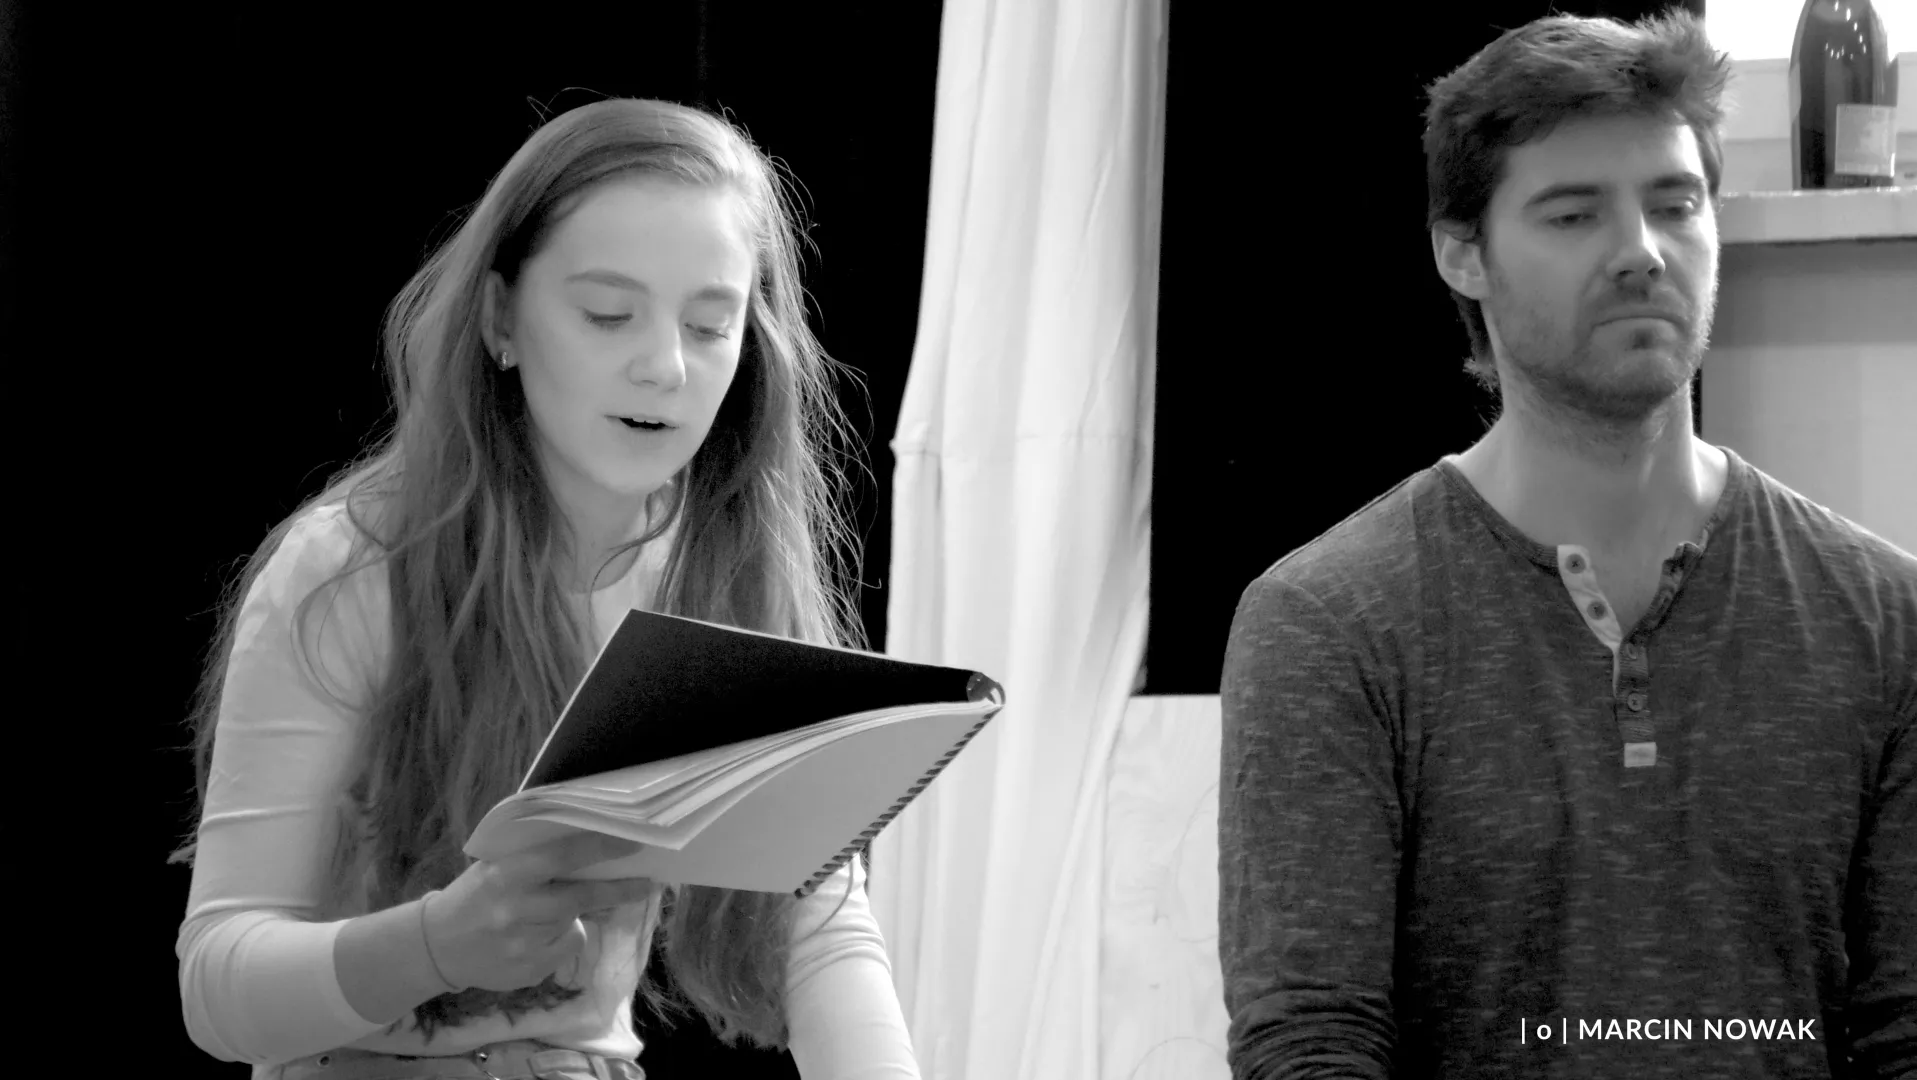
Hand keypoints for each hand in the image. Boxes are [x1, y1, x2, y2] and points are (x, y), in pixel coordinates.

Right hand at [422, 831, 654, 992]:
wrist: (438, 945)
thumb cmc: (476, 894)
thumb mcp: (498, 865)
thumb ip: (538, 857)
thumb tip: (594, 844)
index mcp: (508, 873)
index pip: (564, 856)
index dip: (601, 849)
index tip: (633, 844)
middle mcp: (517, 908)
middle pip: (581, 897)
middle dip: (618, 890)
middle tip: (648, 884)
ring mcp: (524, 944)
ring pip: (575, 925)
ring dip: (570, 918)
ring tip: (539, 916)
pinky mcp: (529, 971)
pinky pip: (565, 949)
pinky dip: (559, 941)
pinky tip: (530, 940)